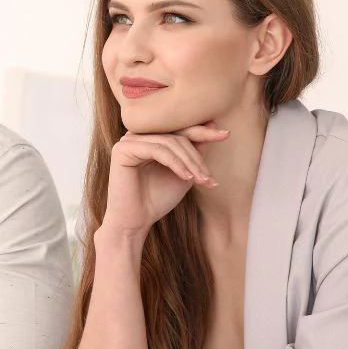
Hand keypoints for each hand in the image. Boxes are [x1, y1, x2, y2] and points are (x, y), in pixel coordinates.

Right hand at [101, 124, 229, 236]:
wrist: (135, 223)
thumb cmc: (156, 200)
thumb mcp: (184, 173)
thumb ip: (194, 152)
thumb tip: (213, 126)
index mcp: (149, 138)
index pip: (180, 130)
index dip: (203, 132)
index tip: (225, 134)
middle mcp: (137, 136)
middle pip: (177, 135)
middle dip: (197, 156)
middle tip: (210, 176)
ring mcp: (128, 141)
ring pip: (169, 142)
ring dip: (190, 162)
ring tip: (201, 180)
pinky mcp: (122, 149)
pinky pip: (157, 150)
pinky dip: (175, 163)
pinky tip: (186, 177)